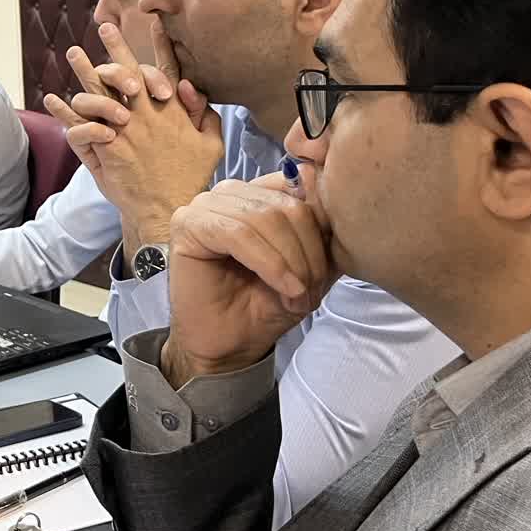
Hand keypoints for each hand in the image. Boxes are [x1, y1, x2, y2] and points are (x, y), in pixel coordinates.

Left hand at [42, 22, 223, 249]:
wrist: (169, 210)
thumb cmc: (190, 179)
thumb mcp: (210, 145)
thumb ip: (205, 115)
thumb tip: (192, 88)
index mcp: (172, 111)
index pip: (166, 71)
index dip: (161, 46)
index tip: (154, 23)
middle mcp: (147, 115)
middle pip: (129, 73)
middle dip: (117, 48)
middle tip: (105, 27)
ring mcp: (126, 130)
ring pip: (101, 93)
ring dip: (85, 70)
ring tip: (73, 52)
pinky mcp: (108, 148)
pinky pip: (81, 125)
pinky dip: (64, 112)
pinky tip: (51, 98)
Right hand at [160, 168, 338, 383]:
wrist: (230, 346)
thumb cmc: (265, 306)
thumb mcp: (311, 266)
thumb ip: (325, 233)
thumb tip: (342, 197)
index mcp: (259, 193)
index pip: (304, 183)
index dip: (324, 224)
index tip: (329, 268)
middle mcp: (231, 192)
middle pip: (287, 204)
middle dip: (308, 253)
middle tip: (311, 292)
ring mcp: (206, 205)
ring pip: (265, 218)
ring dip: (290, 262)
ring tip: (297, 296)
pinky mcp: (188, 225)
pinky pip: (239, 234)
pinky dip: (269, 263)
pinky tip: (283, 288)